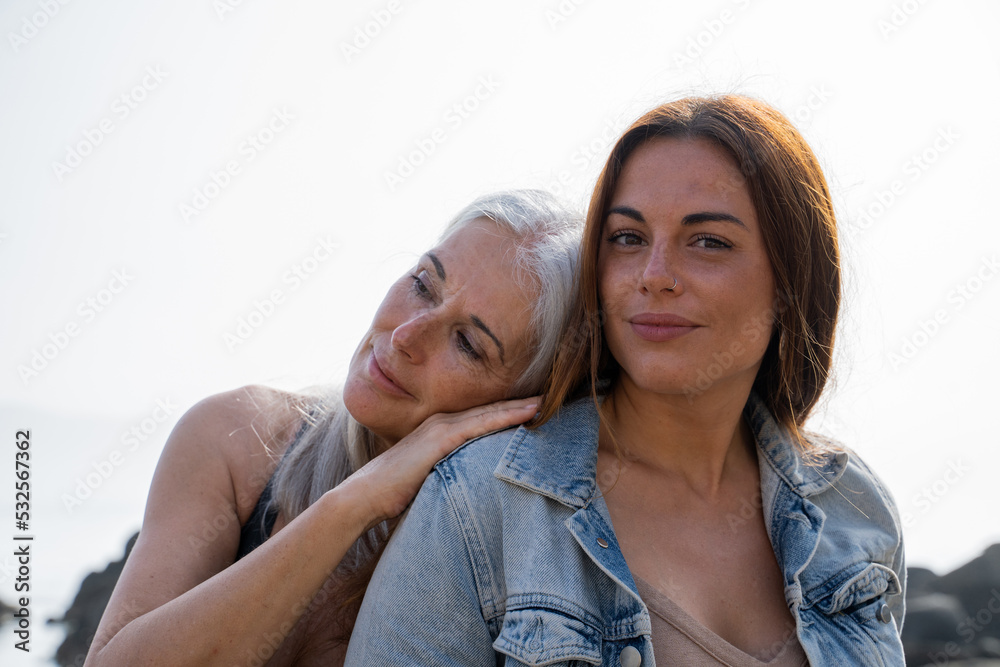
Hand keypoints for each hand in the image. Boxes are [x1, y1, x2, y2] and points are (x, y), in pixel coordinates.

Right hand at [339, 397, 539, 525]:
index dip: (506, 412)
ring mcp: (440, 428)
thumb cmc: (391, 494)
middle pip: (488, 410)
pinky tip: (526, 414)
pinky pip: (480, 425)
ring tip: (545, 401)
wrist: (362, 497)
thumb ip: (446, 474)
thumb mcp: (427, 479)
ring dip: (517, 407)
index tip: (532, 409)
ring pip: (488, 413)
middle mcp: (441, 423)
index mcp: (438, 431)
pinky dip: (504, 417)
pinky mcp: (439, 439)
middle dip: (518, 404)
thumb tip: (466, 487)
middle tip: (547, 398)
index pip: (479, 418)